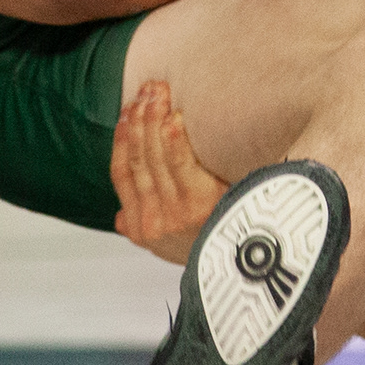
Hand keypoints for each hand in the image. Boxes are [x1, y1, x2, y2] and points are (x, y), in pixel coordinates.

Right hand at [109, 80, 228, 264]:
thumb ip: (142, 229)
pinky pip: (182, 165)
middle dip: (139, 120)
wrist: (244, 274)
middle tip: (145, 90)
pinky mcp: (200, 206)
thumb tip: (120, 216)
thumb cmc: (211, 250)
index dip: (121, 141)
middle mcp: (152, 222)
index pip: (121, 176)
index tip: (125, 114)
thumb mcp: (169, 248)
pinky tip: (173, 119)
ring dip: (154, 121)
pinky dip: (174, 141)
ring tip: (156, 93)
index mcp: (140, 229)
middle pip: (138, 160)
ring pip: (155, 158)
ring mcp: (175, 215)